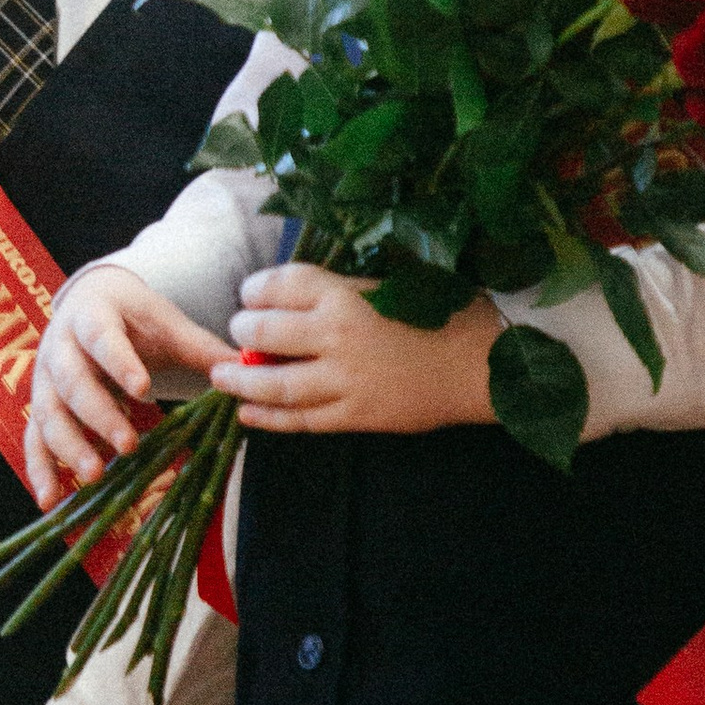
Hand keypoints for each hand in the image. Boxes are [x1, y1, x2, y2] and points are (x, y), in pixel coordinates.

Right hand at [28, 264, 236, 495]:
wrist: (91, 301)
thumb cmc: (133, 317)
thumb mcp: (165, 322)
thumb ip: (201, 347)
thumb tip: (242, 370)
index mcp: (91, 316)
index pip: (101, 337)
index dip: (119, 362)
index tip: (143, 388)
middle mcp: (59, 346)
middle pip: (71, 381)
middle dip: (98, 415)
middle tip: (127, 445)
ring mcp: (45, 378)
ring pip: (48, 413)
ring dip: (69, 446)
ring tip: (95, 475)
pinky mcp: (41, 406)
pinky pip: (34, 438)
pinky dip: (40, 469)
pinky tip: (51, 499)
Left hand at [213, 264, 502, 436]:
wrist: (484, 365)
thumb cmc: (445, 313)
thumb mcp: (392, 284)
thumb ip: (342, 290)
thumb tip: (293, 297)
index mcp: (345, 293)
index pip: (278, 285)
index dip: (255, 289)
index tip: (250, 295)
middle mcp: (336, 335)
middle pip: (263, 334)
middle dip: (242, 333)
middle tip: (238, 333)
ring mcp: (344, 380)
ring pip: (274, 384)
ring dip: (240, 382)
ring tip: (220, 378)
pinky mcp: (355, 415)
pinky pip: (301, 420)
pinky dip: (269, 419)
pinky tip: (248, 414)